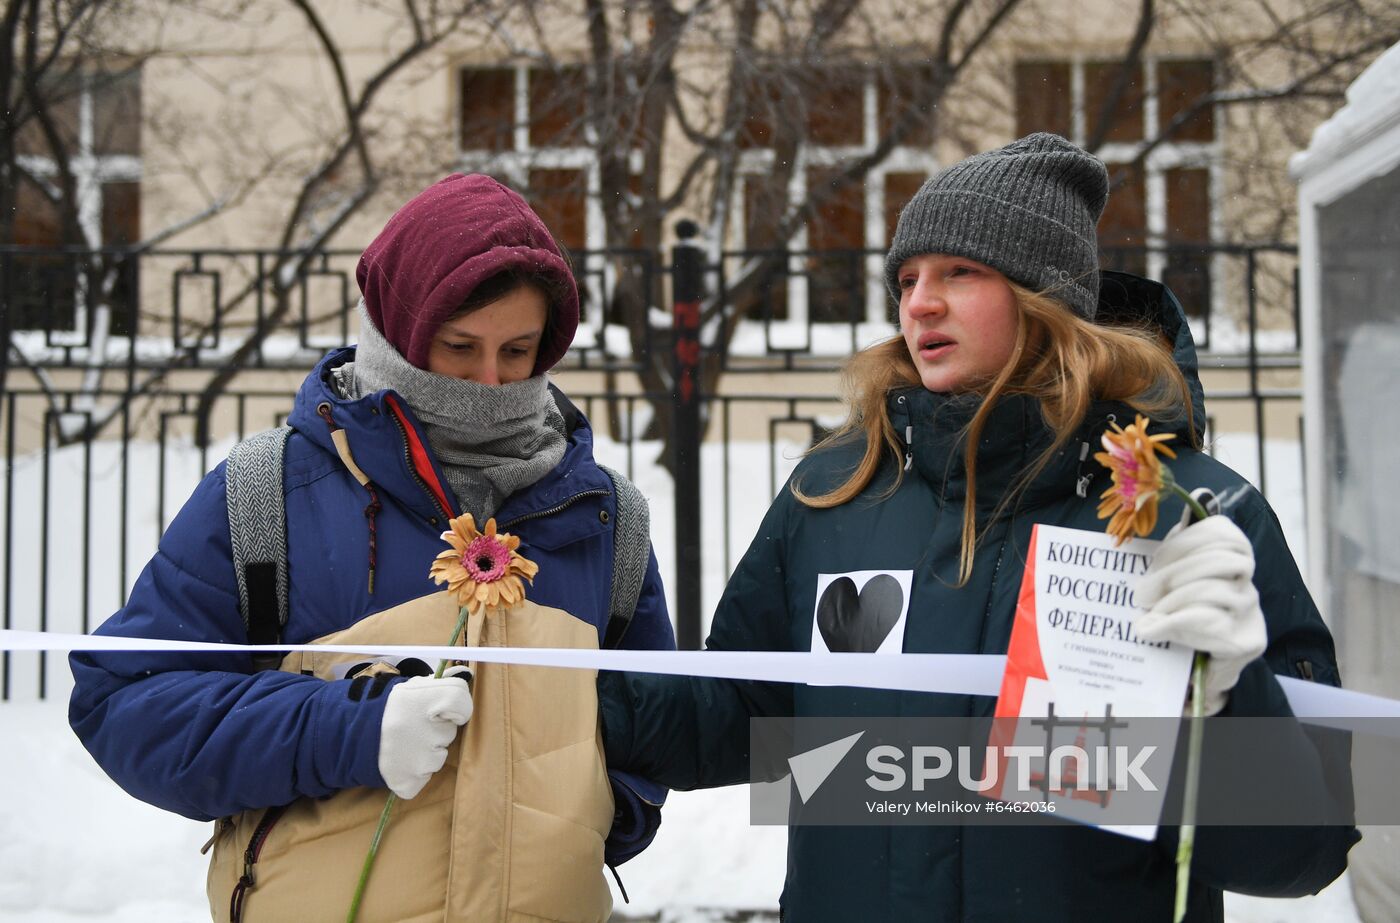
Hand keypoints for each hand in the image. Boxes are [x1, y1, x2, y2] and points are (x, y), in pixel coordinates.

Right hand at [377, 667, 472, 798]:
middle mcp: (424, 730)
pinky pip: (424, 778)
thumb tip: (466, 673)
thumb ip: (441, 682)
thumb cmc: (387, 709)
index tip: (447, 711)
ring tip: (405, 744)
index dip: (458, 706)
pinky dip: (415, 773)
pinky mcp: (409, 782)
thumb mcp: (411, 688)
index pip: (460, 700)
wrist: (349, 736)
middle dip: (436, 730)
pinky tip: (400, 761)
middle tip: (414, 727)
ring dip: (427, 752)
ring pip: (438, 757)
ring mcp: (418, 760)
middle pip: (449, 732)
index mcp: (423, 699)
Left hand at [1135, 514, 1266, 715]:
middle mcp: (1248, 583)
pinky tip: (1151, 630)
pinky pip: (1210, 622)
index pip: (1223, 534)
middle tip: (1140, 594)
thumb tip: (1197, 497)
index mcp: (1234, 561)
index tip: (1155, 560)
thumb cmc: (1179, 614)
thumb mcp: (1174, 576)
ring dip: (1171, 602)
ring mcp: (1251, 613)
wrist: (1193, 670)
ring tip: (1146, 615)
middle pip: (1219, 561)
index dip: (1186, 542)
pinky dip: (1174, 624)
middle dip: (1172, 574)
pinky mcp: (1247, 641)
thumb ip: (1181, 544)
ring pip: (1212, 591)